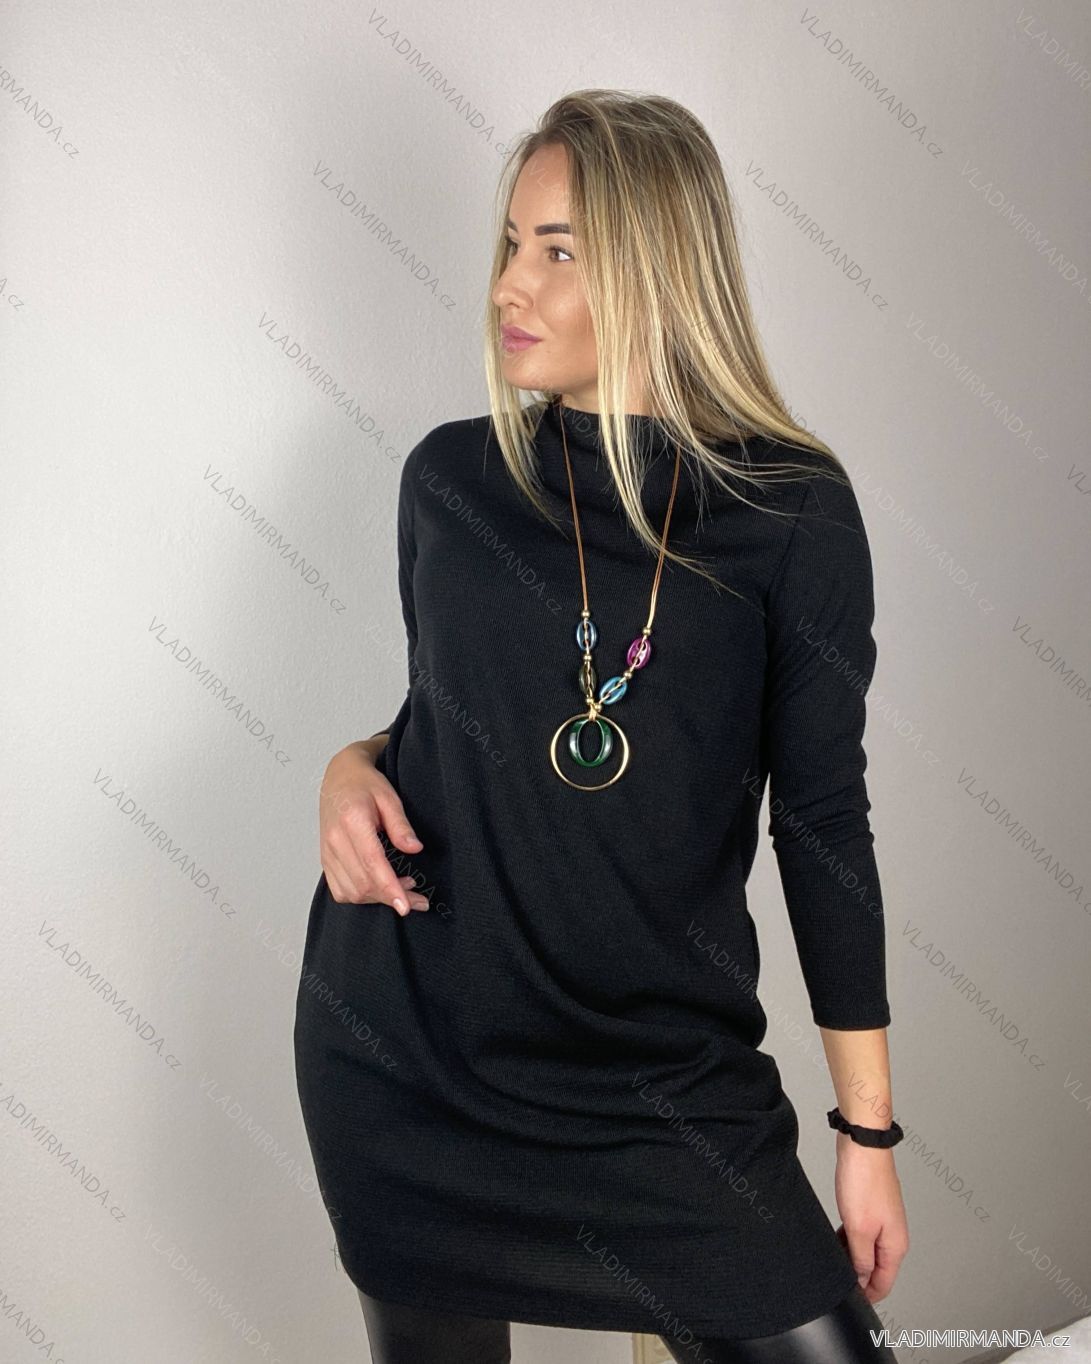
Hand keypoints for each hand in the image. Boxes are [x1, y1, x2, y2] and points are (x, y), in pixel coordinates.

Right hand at [319, 744, 428, 915]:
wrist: (339, 778)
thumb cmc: (365, 784)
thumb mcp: (389, 797)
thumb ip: (401, 825)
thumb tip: (414, 849)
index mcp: (352, 822)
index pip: (372, 863)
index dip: (390, 888)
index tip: (405, 905)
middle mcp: (335, 840)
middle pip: (363, 883)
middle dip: (392, 897)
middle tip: (419, 899)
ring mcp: (327, 852)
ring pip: (352, 892)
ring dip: (378, 898)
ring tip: (404, 888)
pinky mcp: (326, 860)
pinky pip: (341, 891)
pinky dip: (362, 896)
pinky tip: (381, 887)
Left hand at [832, 1135, 908, 1302]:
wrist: (862, 1145)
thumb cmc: (864, 1180)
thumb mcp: (859, 1228)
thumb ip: (861, 1259)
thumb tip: (862, 1281)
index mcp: (895, 1245)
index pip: (884, 1283)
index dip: (866, 1295)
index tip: (848, 1298)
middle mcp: (893, 1235)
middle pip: (876, 1269)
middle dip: (857, 1275)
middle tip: (835, 1274)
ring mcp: (883, 1221)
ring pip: (867, 1250)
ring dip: (852, 1256)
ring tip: (833, 1253)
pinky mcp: (871, 1209)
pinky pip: (861, 1234)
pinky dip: (850, 1239)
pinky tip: (836, 1235)